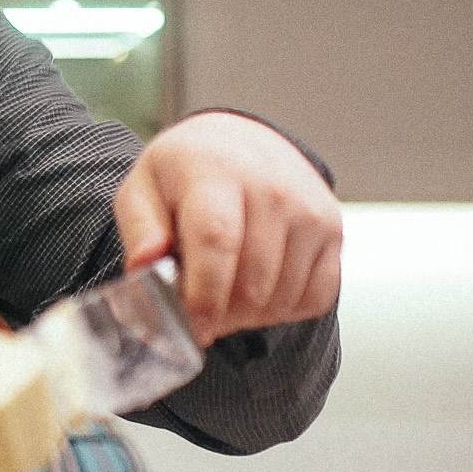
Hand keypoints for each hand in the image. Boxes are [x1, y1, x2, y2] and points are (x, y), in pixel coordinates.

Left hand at [113, 113, 341, 346]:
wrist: (242, 143)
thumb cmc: (186, 175)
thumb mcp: (143, 189)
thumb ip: (140, 229)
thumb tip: (144, 264)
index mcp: (216, 171)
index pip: (216, 241)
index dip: (204, 295)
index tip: (192, 328)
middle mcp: (272, 187)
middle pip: (251, 282)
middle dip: (221, 316)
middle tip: (198, 315)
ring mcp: (309, 210)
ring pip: (282, 297)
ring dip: (249, 317)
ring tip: (224, 297)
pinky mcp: (332, 230)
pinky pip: (316, 297)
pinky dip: (284, 312)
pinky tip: (257, 293)